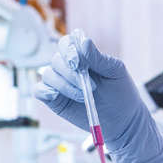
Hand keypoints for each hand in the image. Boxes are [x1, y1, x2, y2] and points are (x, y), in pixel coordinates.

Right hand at [36, 31, 162, 162]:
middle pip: (56, 60)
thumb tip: (83, 42)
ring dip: (64, 85)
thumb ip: (98, 58)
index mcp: (83, 55)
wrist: (123, 120)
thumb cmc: (120, 92)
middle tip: (91, 86)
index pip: (66, 43)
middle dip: (71, 73)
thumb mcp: (114, 72)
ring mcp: (60, 83)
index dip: (69, 50)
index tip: (79, 63)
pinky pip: (39, 90)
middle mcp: (68, 67)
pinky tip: (55, 96)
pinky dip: (44, 91)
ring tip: (83, 96)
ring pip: (48, 74)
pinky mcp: (54, 100)